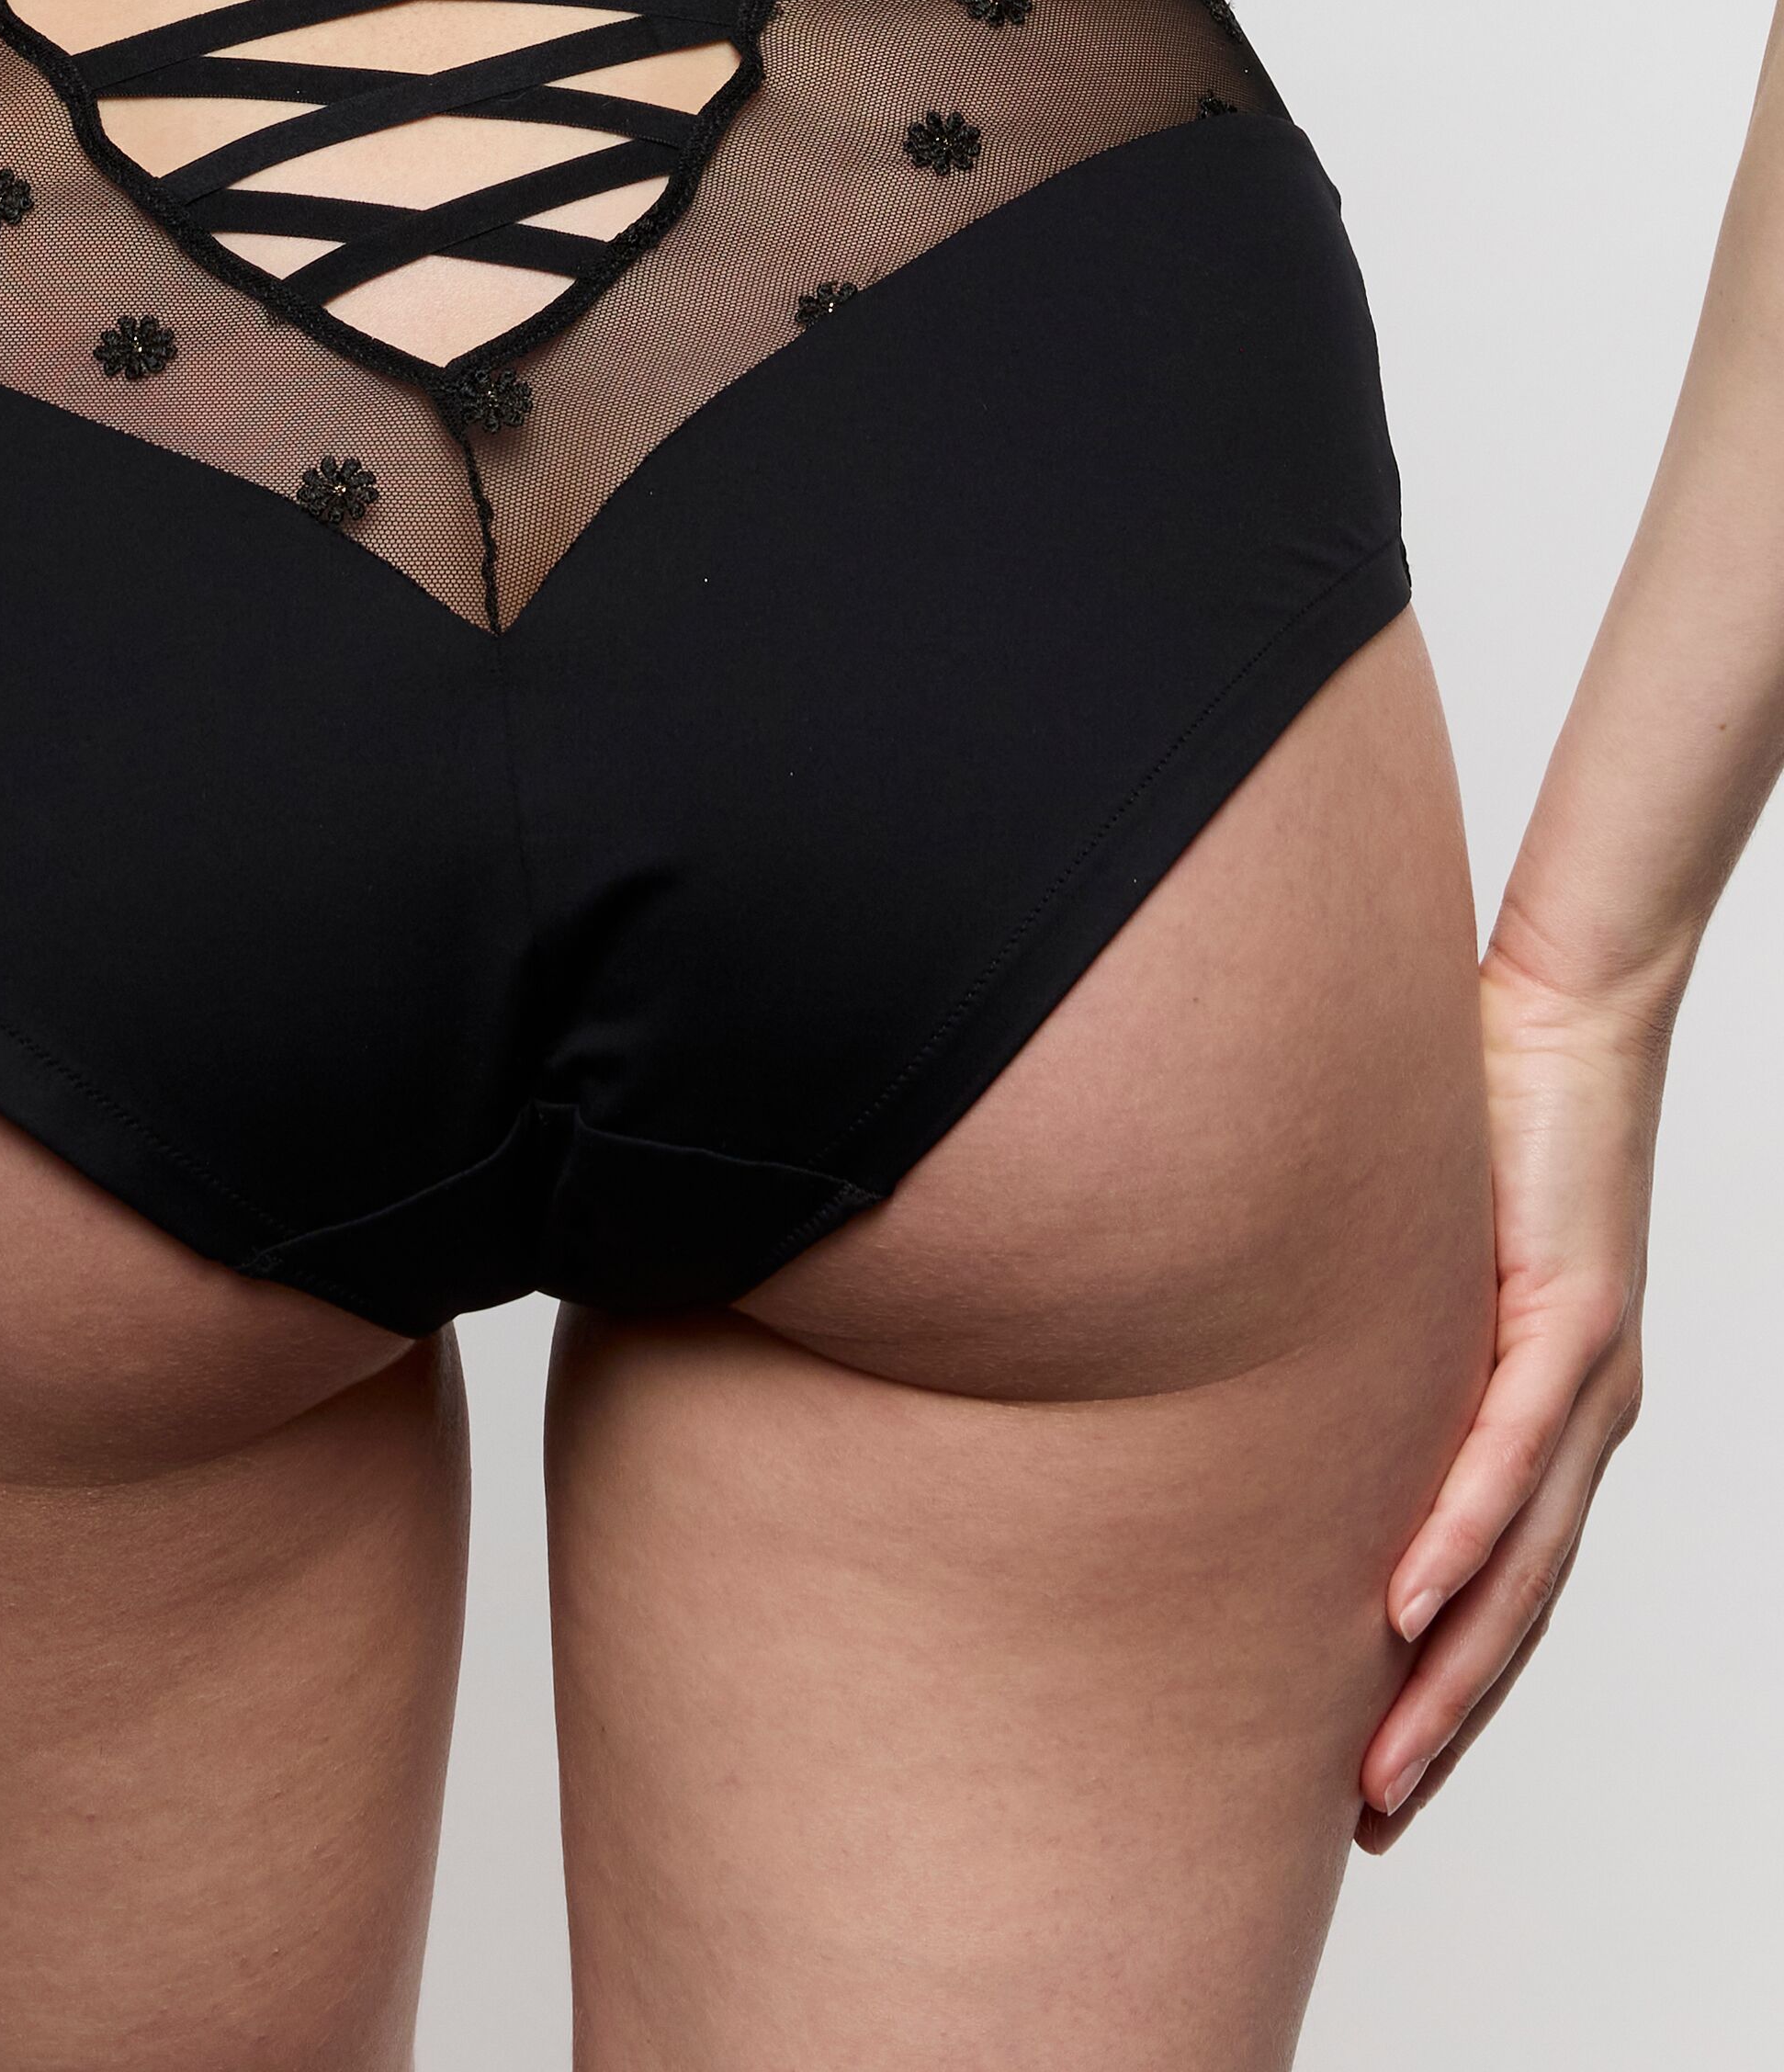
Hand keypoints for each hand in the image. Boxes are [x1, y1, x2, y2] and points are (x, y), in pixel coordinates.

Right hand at [1356, 934, 1656, 1849]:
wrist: (1565, 1014)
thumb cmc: (1475, 1126)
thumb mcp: (1401, 1265)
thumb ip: (1355, 1341)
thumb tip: (1247, 1388)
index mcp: (1544, 1419)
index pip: (1494, 1592)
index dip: (1439, 1696)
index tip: (1369, 1778)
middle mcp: (1581, 1423)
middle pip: (1512, 1618)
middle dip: (1438, 1732)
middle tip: (1365, 1822)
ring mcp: (1586, 1379)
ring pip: (1521, 1569)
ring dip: (1448, 1678)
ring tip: (1381, 1765)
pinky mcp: (1575, 1317)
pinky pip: (1512, 1454)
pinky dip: (1460, 1538)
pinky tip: (1403, 1604)